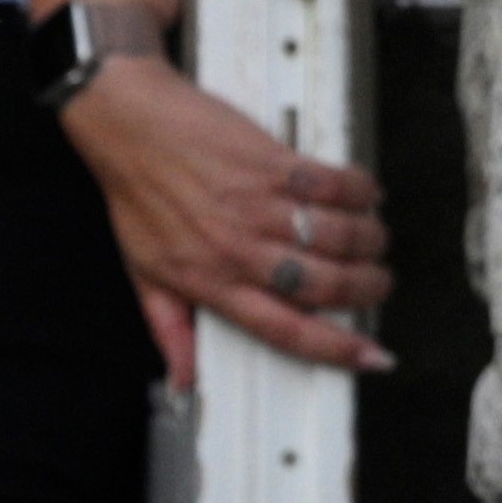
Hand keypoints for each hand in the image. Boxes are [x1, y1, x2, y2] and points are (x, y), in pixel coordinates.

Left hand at [58, 58, 396, 382]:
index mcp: (212, 283)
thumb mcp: (143, 274)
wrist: (125, 124)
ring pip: (342, 237)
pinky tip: (362, 193)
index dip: (339, 350)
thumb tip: (184, 378)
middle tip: (376, 280)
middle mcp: (239, 250)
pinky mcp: (272, 163)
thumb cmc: (136, 195)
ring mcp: (258, 205)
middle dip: (369, 288)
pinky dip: (360, 190)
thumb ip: (170, 328)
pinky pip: (336, 185)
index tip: (374, 356)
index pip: (287, 330)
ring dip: (369, 239)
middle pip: (329, 286)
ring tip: (370, 237)